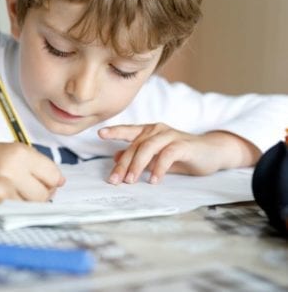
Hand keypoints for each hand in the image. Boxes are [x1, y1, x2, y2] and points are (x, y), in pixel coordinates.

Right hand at [0, 141, 63, 211]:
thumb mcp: (14, 150)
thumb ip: (39, 165)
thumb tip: (61, 182)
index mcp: (20, 154)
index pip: (53, 175)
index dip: (53, 181)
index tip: (47, 182)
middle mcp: (11, 172)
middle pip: (44, 195)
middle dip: (43, 194)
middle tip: (31, 189)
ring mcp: (0, 192)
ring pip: (32, 207)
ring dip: (29, 203)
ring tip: (17, 192)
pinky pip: (16, 213)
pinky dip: (16, 209)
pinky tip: (6, 198)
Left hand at [99, 123, 260, 184]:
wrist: (212, 152)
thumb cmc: (182, 154)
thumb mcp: (157, 156)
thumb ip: (138, 156)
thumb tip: (116, 157)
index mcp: (150, 131)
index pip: (129, 130)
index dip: (114, 131)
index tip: (99, 134)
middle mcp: (157, 130)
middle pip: (135, 146)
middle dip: (123, 164)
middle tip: (114, 180)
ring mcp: (170, 135)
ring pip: (147, 148)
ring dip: (137, 166)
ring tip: (130, 181)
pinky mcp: (183, 144)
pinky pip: (166, 155)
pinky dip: (158, 168)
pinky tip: (154, 180)